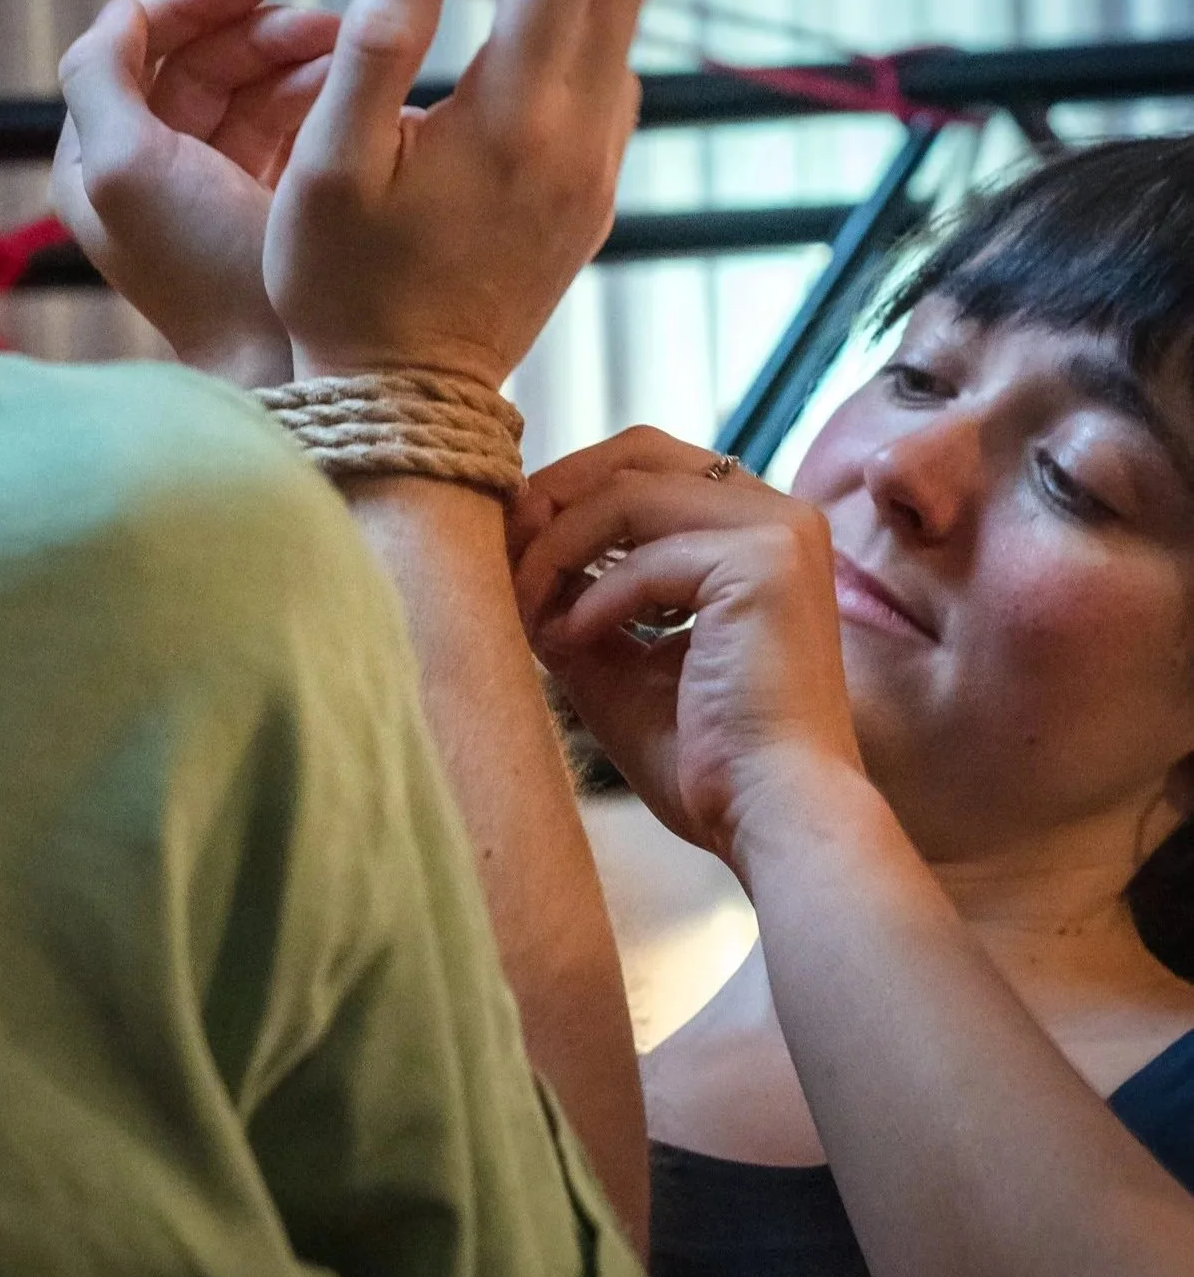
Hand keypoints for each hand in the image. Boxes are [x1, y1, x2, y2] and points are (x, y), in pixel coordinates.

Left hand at [51, 0, 338, 385]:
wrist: (281, 366)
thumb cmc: (205, 270)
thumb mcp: (124, 166)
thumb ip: (99, 77)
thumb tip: (117, 11)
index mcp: (98, 160)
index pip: (133, 47)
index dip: (192, 2)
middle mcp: (145, 171)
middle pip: (196, 64)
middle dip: (260, 32)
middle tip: (328, 23)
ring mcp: (207, 191)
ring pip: (246, 92)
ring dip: (296, 61)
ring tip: (350, 56)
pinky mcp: (259, 210)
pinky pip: (283, 130)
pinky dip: (314, 101)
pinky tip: (353, 93)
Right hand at [264, 0, 645, 390]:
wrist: (409, 402)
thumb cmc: (346, 294)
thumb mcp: (328, 171)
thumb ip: (373, 46)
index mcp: (514, 124)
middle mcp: (576, 143)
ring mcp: (592, 174)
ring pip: (624, 26)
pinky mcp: (588, 201)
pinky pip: (613, 77)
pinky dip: (595, 10)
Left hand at [510, 428, 864, 871]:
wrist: (773, 822)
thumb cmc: (709, 767)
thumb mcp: (620, 669)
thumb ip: (579, 607)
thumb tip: (513, 563)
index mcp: (756, 538)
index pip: (647, 471)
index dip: (567, 495)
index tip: (507, 545)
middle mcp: (779, 518)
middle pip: (638, 453)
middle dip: (555, 494)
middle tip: (498, 545)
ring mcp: (779, 533)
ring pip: (627, 493)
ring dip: (556, 547)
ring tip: (524, 606)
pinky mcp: (765, 563)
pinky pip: (642, 557)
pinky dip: (593, 598)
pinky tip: (569, 641)